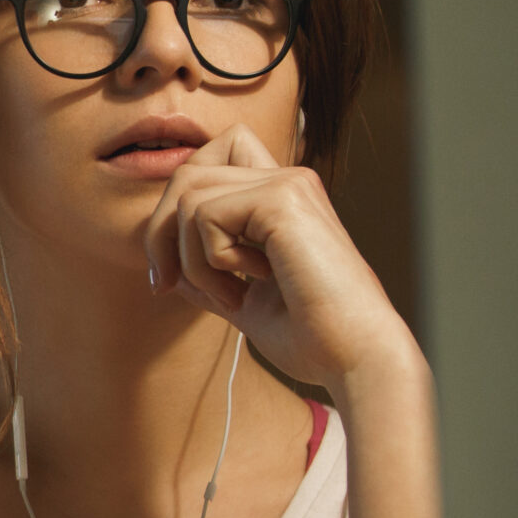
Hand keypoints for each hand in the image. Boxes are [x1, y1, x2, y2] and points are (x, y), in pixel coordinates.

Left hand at [139, 123, 416, 390]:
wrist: (356, 357)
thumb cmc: (312, 338)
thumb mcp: (245, 301)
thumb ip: (210, 275)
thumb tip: (167, 264)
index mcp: (282, 199)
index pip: (212, 159)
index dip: (178, 206)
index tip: (173, 271)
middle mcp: (286, 181)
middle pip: (188, 174)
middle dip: (161, 233)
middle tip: (167, 284)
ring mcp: (287, 185)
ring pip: (190, 195)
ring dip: (189, 257)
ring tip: (227, 295)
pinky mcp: (283, 199)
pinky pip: (205, 214)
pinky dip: (207, 261)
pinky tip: (247, 285)